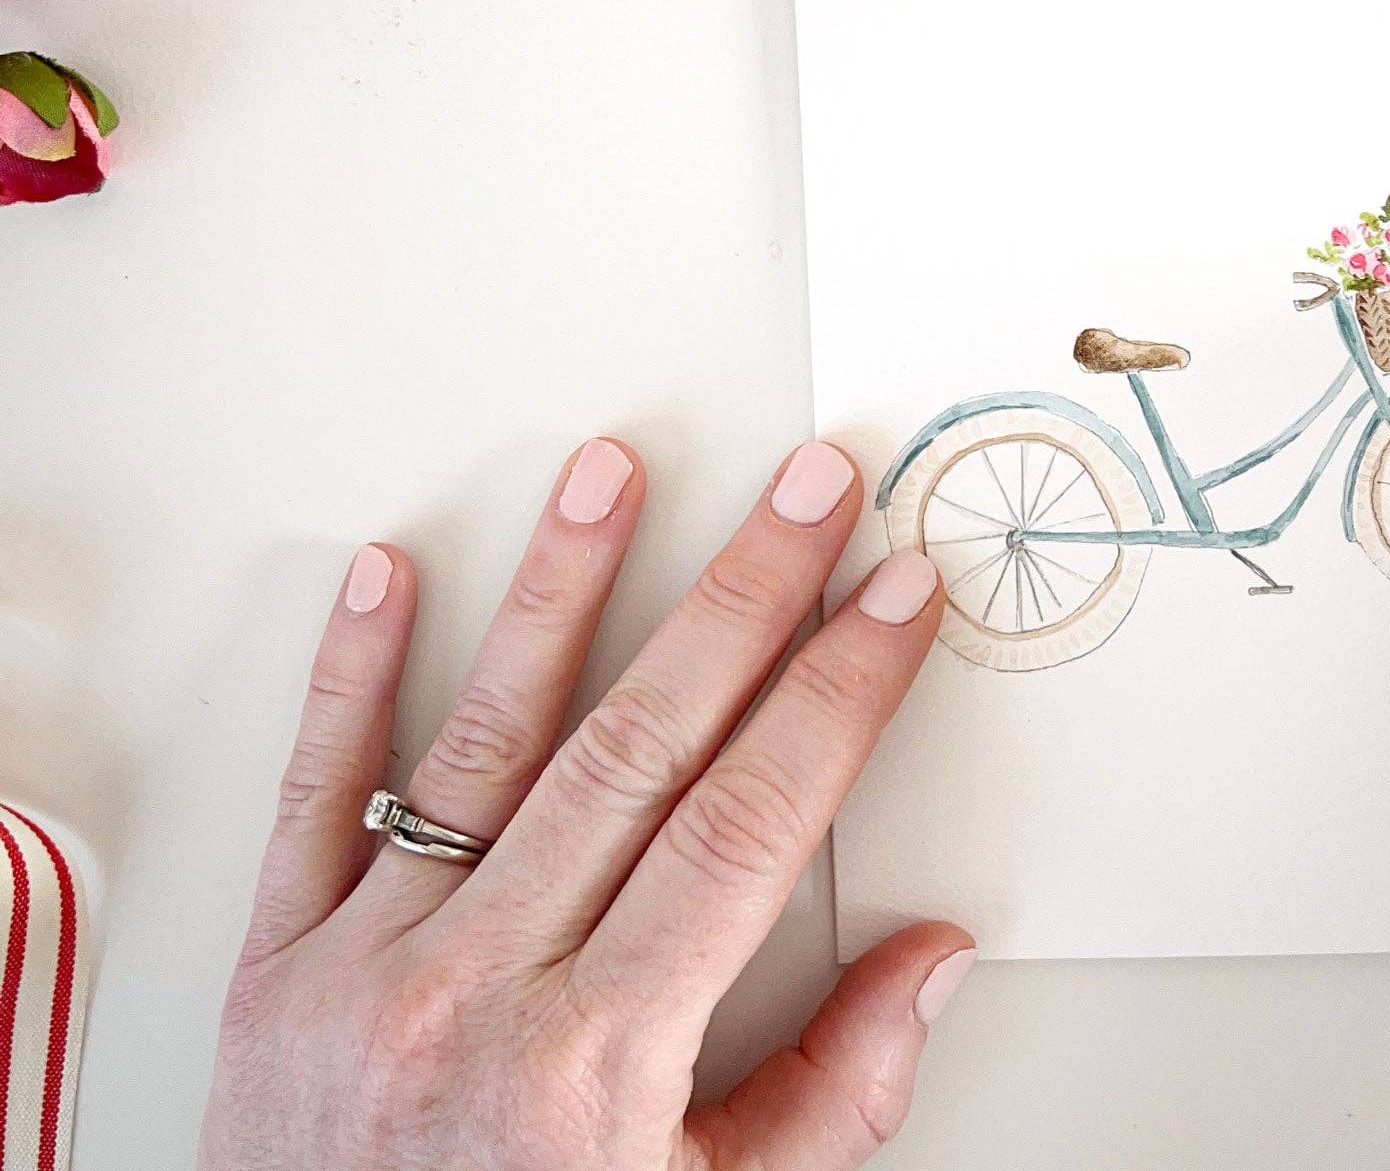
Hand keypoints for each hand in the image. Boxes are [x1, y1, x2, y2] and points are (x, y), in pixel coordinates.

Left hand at [200, 438, 970, 1169]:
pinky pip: (315, 801)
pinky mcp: (275, 969)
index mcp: (597, 1063)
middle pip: (639, 745)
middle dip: (744, 595)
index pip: (752, 821)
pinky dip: (348, 681)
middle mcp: (477, 993)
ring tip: (608, 474)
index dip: (839, 693)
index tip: (895, 600)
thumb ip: (835, 1096)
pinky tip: (384, 577)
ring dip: (558, 590)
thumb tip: (933, 960)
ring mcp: (366, 969)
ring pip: (484, 739)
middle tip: (808, 490)